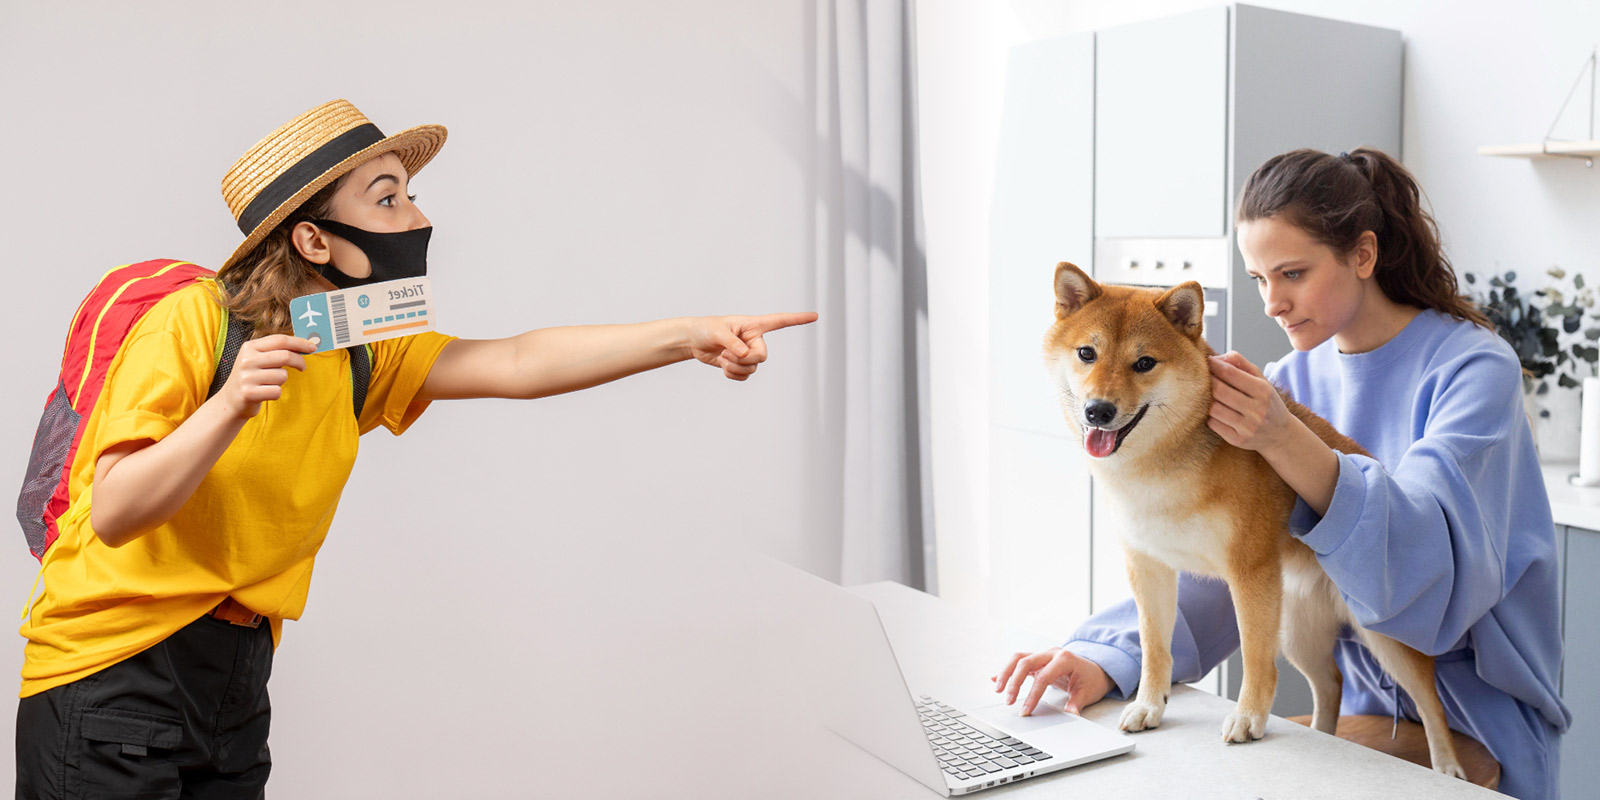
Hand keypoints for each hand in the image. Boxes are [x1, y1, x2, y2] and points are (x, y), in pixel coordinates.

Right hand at [219, 334, 315, 417]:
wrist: (230, 401)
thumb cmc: (252, 377)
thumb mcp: (258, 359)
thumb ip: (277, 351)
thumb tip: (306, 346)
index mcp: (249, 347)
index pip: (280, 340)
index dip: (299, 342)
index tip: (313, 347)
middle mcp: (247, 360)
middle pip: (285, 356)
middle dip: (299, 361)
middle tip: (303, 367)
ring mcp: (246, 377)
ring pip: (282, 376)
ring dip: (281, 381)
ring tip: (269, 383)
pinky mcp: (248, 393)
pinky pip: (276, 391)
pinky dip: (275, 394)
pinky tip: (265, 393)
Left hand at [686, 312, 817, 380]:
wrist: (694, 341)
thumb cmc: (706, 329)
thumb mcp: (718, 332)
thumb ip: (732, 343)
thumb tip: (745, 355)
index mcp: (753, 325)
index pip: (780, 321)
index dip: (798, 319)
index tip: (815, 316)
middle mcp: (754, 339)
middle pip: (762, 357)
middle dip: (744, 360)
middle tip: (727, 355)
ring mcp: (748, 353)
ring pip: (752, 369)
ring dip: (735, 367)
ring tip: (722, 357)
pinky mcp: (740, 365)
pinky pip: (744, 377)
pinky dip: (733, 375)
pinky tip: (723, 365)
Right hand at [990, 647, 1113, 716]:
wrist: (1096, 669)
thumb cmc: (1091, 680)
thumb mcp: (1087, 693)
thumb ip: (1077, 703)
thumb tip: (1071, 714)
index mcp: (1064, 659)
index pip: (1043, 677)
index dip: (1033, 695)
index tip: (1025, 710)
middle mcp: (1051, 653)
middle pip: (1025, 662)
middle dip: (1014, 682)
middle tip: (1009, 701)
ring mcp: (1043, 655)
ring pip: (1018, 658)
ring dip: (1006, 673)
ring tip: (998, 689)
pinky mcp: (1038, 660)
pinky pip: (1019, 661)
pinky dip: (1007, 670)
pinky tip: (995, 678)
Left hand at [1207, 351, 1290, 452]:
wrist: (1280, 435)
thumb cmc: (1267, 403)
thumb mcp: (1261, 381)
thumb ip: (1241, 364)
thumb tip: (1218, 357)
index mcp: (1263, 391)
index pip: (1231, 373)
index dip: (1215, 365)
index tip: (1207, 361)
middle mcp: (1257, 410)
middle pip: (1219, 391)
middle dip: (1207, 381)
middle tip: (1200, 376)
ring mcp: (1247, 427)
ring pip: (1214, 408)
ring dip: (1206, 399)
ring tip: (1206, 393)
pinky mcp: (1238, 440)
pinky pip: (1213, 424)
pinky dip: (1210, 415)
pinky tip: (1214, 411)